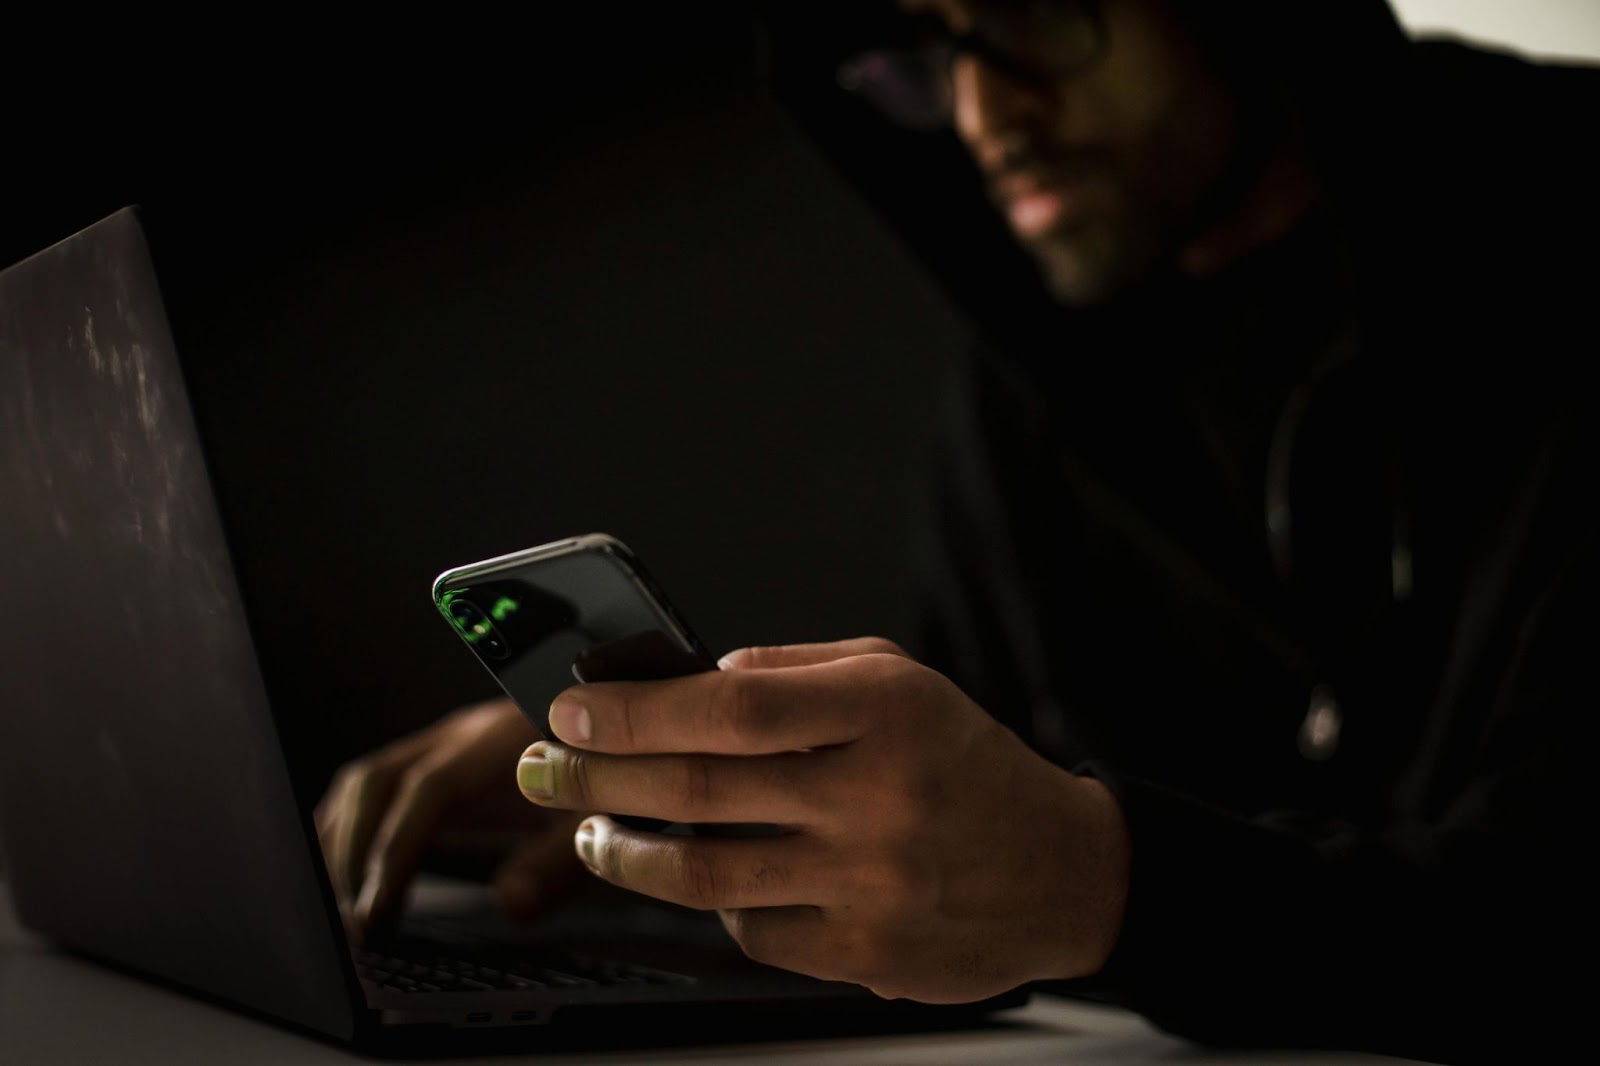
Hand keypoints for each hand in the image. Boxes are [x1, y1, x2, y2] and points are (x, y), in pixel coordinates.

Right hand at [315, 698, 585, 940]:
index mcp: (500, 744)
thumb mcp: (598, 819)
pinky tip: (347, 871)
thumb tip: (511, 904)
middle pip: (378, 782)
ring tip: (347, 908)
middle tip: (355, 922)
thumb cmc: (607, 773)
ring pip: (367, 782)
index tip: (376, 908)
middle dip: (354, 854)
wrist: (613, 727)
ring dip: (344, 843)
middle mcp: (461, 736)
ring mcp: (443, 745)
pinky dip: (352, 829)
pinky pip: (376, 788)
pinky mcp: (436, 761)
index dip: (396, 849)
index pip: (429, 791)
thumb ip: (559, 863)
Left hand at [514, 638, 1130, 1002]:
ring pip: (704, 874)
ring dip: (622, 851)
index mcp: (883, 711)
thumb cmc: (963, 761)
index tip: (571, 707)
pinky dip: (708, 901)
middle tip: (543, 764)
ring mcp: (870, 883)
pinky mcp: (863, 953)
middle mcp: (876, 796)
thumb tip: (692, 677)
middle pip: (698, 790)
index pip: (730, 705)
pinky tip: (698, 876)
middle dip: (596, 775)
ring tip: (589, 828)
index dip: (635, 709)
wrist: (1060, 870)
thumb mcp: (899, 679)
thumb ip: (796, 668)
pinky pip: (749, 930)